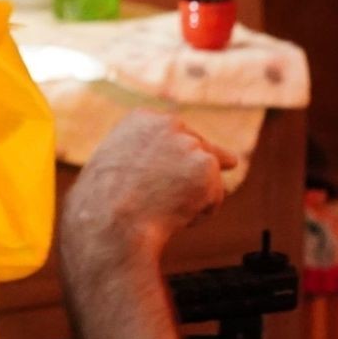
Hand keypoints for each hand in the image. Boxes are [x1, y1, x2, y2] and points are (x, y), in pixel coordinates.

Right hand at [62, 110, 236, 263]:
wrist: (111, 220)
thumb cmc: (109, 201)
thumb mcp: (119, 163)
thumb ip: (152, 155)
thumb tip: (228, 159)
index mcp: (141, 118)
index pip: (172, 139)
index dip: (164, 167)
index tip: (149, 183)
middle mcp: (169, 123)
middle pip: (196, 154)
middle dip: (186, 180)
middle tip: (156, 199)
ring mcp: (189, 143)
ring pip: (205, 180)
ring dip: (189, 199)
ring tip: (157, 208)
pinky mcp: (206, 166)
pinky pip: (213, 200)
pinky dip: (198, 214)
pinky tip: (173, 215)